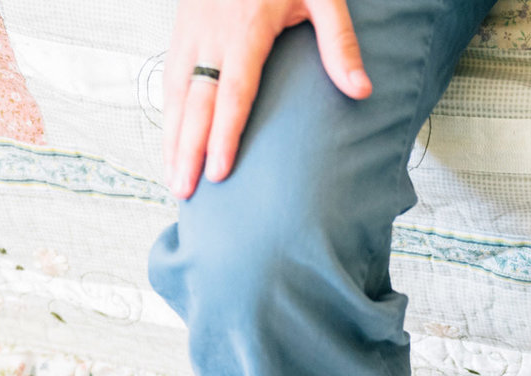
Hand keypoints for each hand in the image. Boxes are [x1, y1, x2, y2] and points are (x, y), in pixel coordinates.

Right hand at [164, 0, 371, 199]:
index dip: (224, 135)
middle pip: (195, 101)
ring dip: (171, 137)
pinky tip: (171, 141)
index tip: (219, 172)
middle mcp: (210, 32)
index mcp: (246, 28)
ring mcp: (190, 29)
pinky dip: (168, 114)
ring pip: (175, 92)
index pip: (232, 92)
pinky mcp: (182, 27)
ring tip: (172, 179)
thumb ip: (340, 43)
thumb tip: (361, 91)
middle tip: (184, 192)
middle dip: (187, 149)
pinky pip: (171, 78)